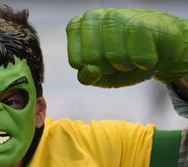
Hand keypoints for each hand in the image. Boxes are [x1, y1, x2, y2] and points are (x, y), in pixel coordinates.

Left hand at [66, 8, 187, 87]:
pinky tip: (148, 53)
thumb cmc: (127, 59)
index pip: (76, 61)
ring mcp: (115, 16)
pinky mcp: (139, 22)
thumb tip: (89, 71)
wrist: (163, 48)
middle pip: (92, 59)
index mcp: (78, 27)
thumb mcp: (101, 75)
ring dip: (127, 64)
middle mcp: (93, 17)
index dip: (94, 70)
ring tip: (133, 55)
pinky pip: (136, 57)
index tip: (105, 62)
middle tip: (121, 59)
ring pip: (113, 57)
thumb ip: (87, 77)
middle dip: (108, 67)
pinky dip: (145, 63)